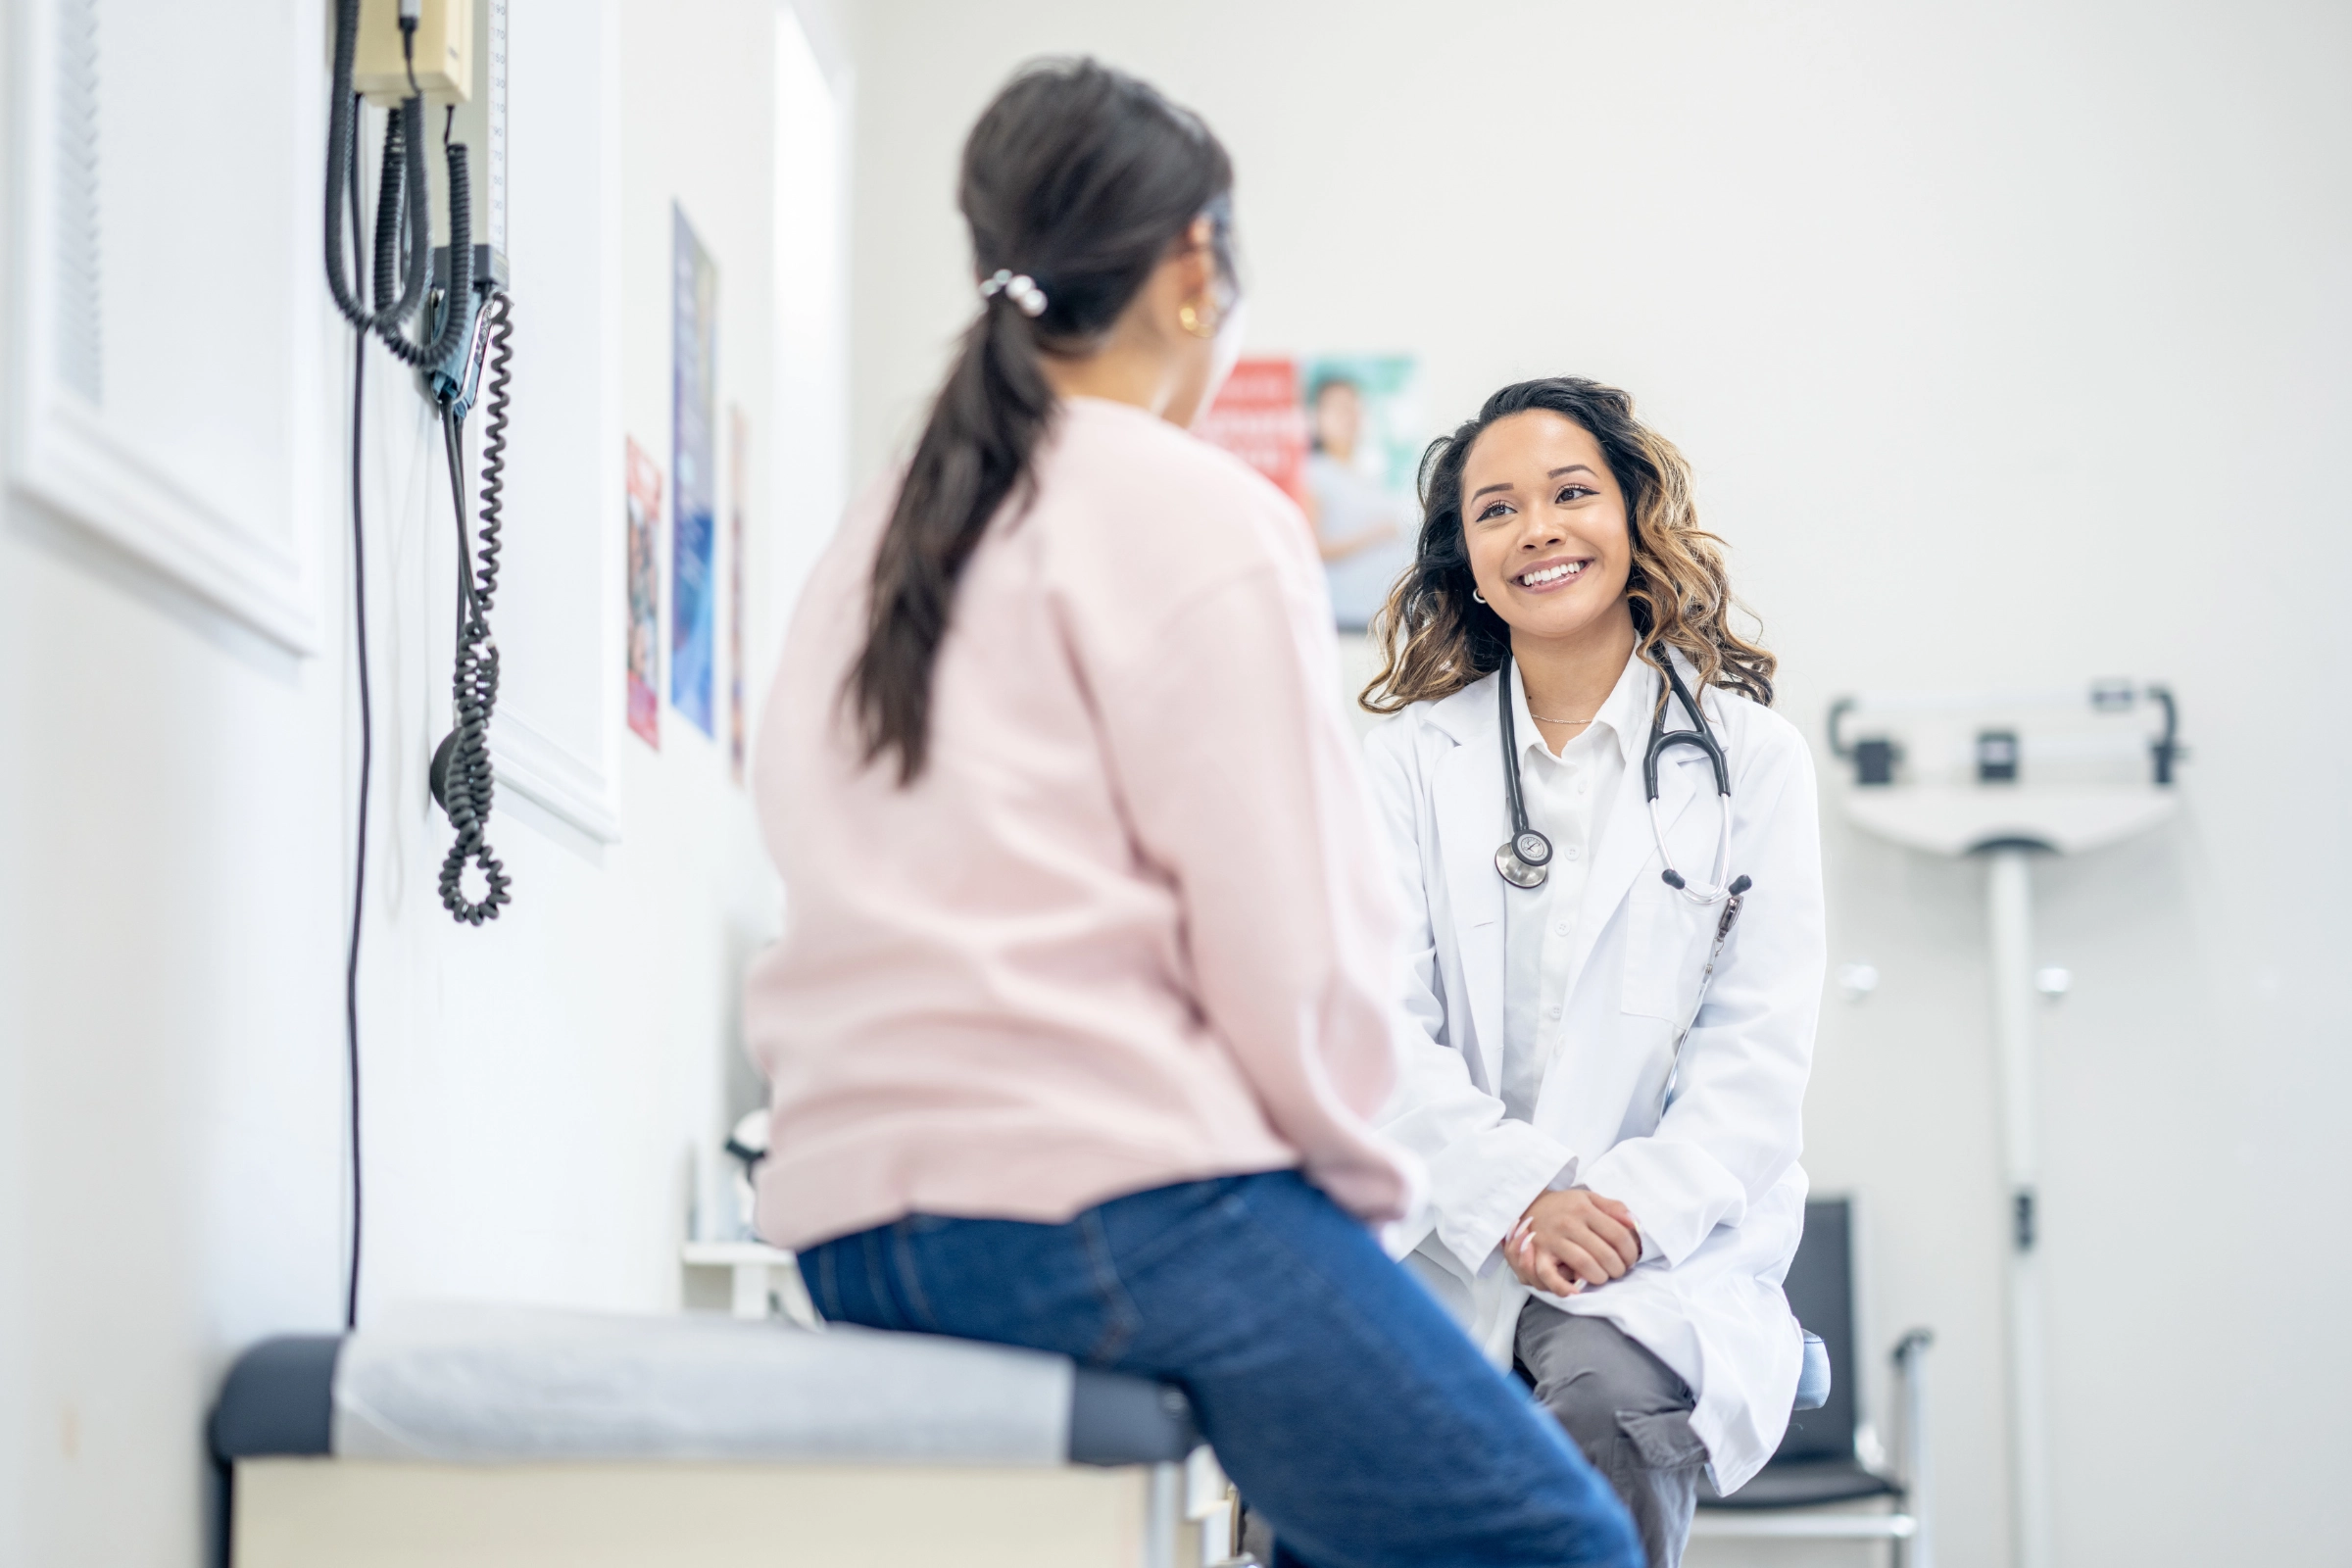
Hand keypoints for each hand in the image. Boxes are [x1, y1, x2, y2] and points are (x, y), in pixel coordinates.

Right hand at [1505, 1189, 1640, 1296]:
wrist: (1527, 1204)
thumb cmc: (1564, 1206)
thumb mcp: (1589, 1198)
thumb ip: (1613, 1208)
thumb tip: (1634, 1223)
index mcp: (1584, 1209)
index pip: (1618, 1235)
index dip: (1630, 1252)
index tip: (1631, 1259)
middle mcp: (1568, 1223)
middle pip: (1604, 1253)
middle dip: (1618, 1268)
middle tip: (1619, 1271)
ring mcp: (1552, 1239)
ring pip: (1584, 1264)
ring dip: (1600, 1277)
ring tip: (1603, 1277)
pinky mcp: (1537, 1254)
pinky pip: (1549, 1275)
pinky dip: (1563, 1287)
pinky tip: (1576, 1292)